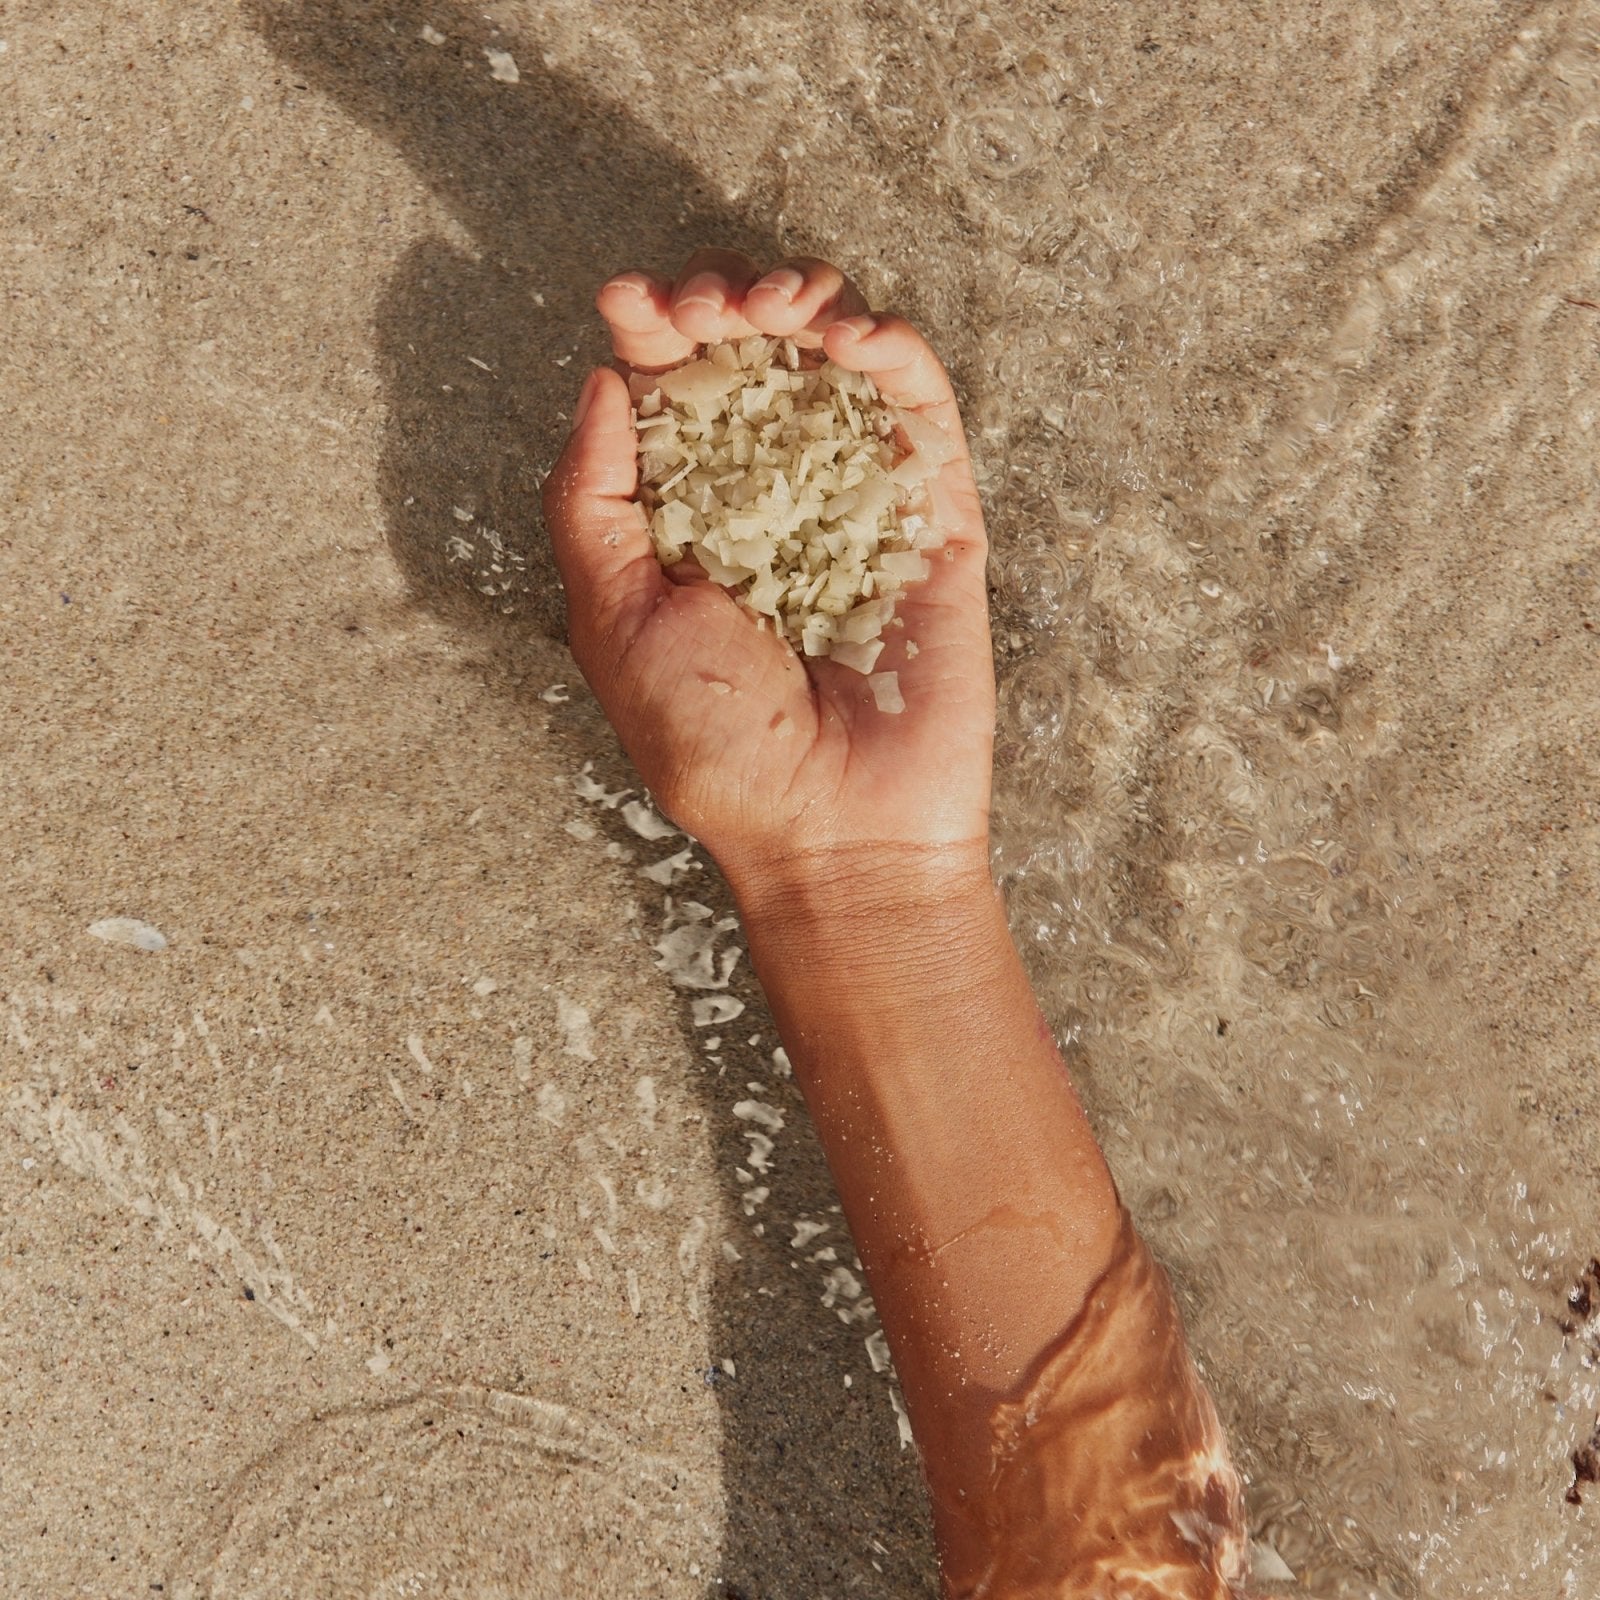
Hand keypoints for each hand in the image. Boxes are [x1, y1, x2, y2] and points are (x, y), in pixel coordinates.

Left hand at [541, 250, 994, 892]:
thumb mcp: (612, 618)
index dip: (650, 324)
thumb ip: (592, 499)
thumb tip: (602, 379)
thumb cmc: (714, 743)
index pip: (669, 384)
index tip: (629, 302)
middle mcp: (769, 490)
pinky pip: (921, 405)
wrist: (833, 827)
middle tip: (716, 309)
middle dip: (726, 295)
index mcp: (685, 511)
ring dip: (806, 297)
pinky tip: (853, 336)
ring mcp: (855, 494)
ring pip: (836, 354)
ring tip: (784, 306)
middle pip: (752, 346)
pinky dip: (893, 346)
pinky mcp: (932, 511)